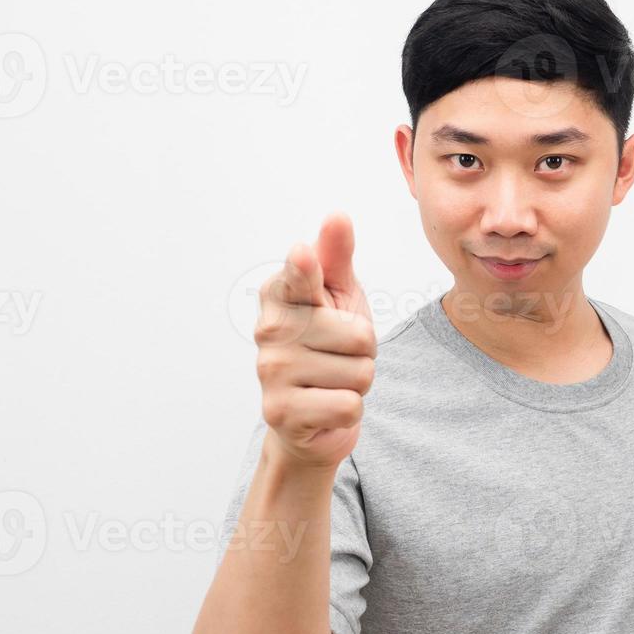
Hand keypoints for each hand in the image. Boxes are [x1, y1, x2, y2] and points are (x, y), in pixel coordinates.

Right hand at [254, 212, 376, 470]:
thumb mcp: (339, 298)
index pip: (300, 277)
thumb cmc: (329, 346)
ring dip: (357, 382)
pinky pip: (349, 405)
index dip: (305, 268)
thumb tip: (337, 215)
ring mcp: (270, 372)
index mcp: (281, 294)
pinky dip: (349, 410)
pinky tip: (325, 406)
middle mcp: (268, 330)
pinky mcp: (281, 412)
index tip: (303, 254)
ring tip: (331, 381)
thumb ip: (337, 258)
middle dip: (364, 351)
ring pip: (360, 372)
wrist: (313, 417)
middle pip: (360, 336)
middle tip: (339, 356)